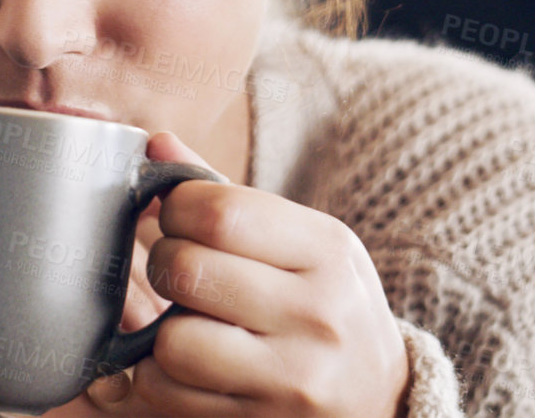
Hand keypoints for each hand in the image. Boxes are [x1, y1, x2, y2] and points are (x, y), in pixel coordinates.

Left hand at [51, 131, 410, 416]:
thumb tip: (156, 142)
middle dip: (164, 264)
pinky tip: (191, 365)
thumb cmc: (325, 306)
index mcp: (328, 248)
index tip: (179, 218)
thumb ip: (225, 194)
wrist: (379, 399)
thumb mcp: (302, 243)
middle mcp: (318, 312)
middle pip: (188, 270)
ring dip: (162, 330)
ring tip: (188, 322)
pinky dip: (161, 376)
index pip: (220, 211)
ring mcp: (292, 375)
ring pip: (173, 340)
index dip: (177, 209)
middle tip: (179, 270)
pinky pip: (169, 391)